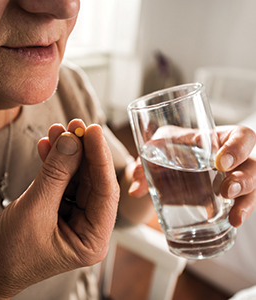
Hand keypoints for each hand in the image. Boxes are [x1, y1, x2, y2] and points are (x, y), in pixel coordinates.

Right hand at [0, 119, 119, 298]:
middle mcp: (90, 227)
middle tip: (75, 126)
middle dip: (83, 151)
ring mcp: (76, 217)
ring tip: (59, 131)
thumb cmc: (9, 254)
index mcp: (93, 239)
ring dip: (68, 153)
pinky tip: (50, 146)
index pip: (105, 191)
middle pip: (92, 180)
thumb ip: (55, 174)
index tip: (93, 131)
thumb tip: (72, 141)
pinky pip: (63, 180)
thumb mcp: (34, 210)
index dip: (100, 158)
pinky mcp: (62, 208)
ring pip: (77, 177)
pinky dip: (56, 163)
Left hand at [129, 125, 255, 227]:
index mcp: (214, 138)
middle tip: (225, 190)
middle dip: (244, 178)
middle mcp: (229, 158)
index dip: (238, 147)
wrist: (163, 168)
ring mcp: (230, 178)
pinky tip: (232, 223)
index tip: (221, 162)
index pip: (240, 136)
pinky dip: (240, 213)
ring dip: (247, 201)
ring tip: (234, 217)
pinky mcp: (227, 198)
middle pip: (253, 164)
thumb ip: (144, 163)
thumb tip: (135, 189)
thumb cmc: (165, 149)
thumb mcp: (155, 149)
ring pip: (253, 187)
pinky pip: (242, 204)